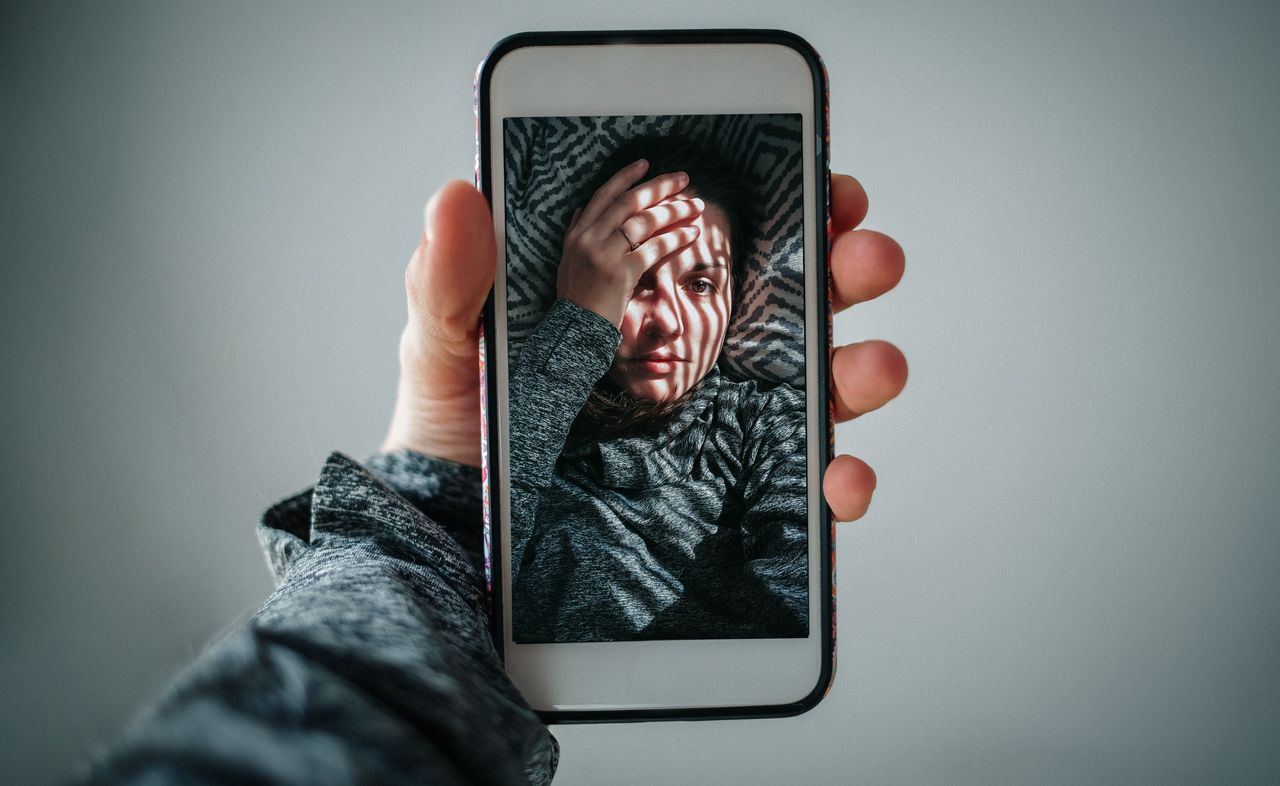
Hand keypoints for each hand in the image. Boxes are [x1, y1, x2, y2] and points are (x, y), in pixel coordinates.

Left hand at [382, 174, 906, 521]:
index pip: (734, 243)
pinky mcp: (731, 501)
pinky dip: (841, 485)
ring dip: (863, 369)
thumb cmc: (458, 442)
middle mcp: (698, 360)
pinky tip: (841, 480)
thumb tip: (458, 196)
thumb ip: (450, 283)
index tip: (828, 188)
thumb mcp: (444, 352)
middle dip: (849, 271)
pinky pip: (803, 491)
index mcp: (648, 305)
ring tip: (873, 364)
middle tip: (865, 257)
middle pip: (798, 306)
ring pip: (821, 391)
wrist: (458, 545)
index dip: (793, 211)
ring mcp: (721, 431)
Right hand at [555, 159, 705, 327]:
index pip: (603, 195)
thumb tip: (579, 210)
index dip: (626, 177)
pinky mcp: (621, 273)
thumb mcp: (567, 261)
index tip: (646, 164)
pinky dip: (675, 239)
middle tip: (683, 179)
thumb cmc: (576, 299)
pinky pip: (653, 249)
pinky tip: (691, 234)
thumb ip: (573, 233)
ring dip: (674, 211)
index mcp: (577, 233)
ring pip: (644, 221)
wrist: (573, 330)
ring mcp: (604, 255)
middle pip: (629, 202)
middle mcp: (588, 238)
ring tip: (695, 207)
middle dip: (659, 187)